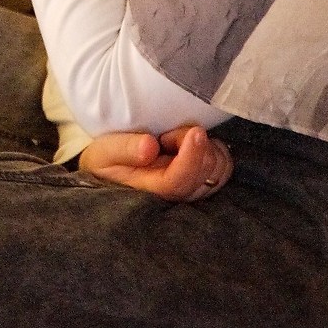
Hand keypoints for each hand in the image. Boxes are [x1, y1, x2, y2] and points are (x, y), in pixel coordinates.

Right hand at [79, 124, 233, 202]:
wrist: (110, 171)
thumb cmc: (106, 161)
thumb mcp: (104, 152)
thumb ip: (123, 149)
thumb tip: (149, 147)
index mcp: (152, 190)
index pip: (180, 180)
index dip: (192, 156)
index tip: (195, 132)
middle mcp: (176, 195)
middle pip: (205, 173)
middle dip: (195, 145)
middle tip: (168, 134)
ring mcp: (192, 191)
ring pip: (219, 170)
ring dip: (207, 147)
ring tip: (179, 140)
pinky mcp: (203, 183)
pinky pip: (223, 168)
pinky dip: (215, 151)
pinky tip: (193, 145)